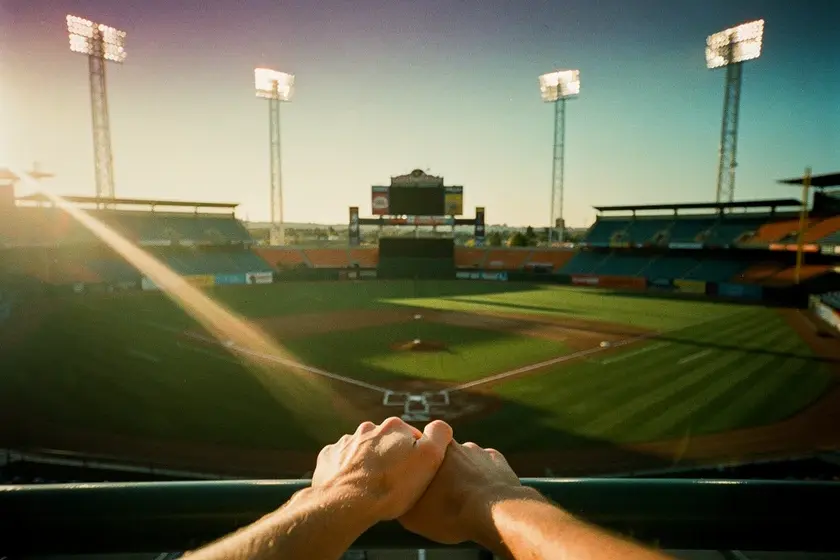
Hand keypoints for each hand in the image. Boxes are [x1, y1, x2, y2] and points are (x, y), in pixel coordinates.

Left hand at [311, 417, 452, 522]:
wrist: (348, 503)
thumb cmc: (392, 485)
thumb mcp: (429, 459)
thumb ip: (439, 436)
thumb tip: (440, 426)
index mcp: (394, 427)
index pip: (412, 438)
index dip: (416, 457)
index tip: (415, 475)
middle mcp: (368, 429)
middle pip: (386, 443)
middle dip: (390, 458)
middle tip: (394, 484)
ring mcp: (346, 442)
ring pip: (363, 451)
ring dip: (368, 463)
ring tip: (372, 487)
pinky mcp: (329, 457)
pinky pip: (341, 461)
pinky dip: (347, 470)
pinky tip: (352, 485)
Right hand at [399, 441, 541, 544]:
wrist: (494, 514)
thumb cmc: (451, 513)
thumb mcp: (412, 515)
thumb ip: (401, 499)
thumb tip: (395, 499)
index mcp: (433, 452)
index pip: (420, 447)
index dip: (419, 462)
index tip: (420, 478)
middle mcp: (455, 445)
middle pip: (443, 455)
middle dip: (442, 470)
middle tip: (441, 494)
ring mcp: (478, 452)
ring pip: (466, 461)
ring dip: (464, 475)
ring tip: (463, 498)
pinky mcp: (497, 461)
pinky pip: (487, 467)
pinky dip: (484, 478)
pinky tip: (482, 496)